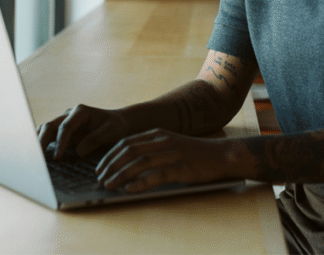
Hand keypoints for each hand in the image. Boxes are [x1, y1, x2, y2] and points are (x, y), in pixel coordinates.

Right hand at [37, 104, 131, 159]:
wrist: (118, 124)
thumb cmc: (116, 126)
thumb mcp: (111, 131)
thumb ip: (96, 139)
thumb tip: (78, 151)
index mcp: (81, 112)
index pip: (65, 126)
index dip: (60, 142)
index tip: (57, 157)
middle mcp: (69, 114)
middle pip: (50, 126)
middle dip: (42, 141)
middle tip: (37, 157)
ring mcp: (64, 122)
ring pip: (45, 129)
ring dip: (38, 142)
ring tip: (33, 157)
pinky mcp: (62, 131)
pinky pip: (48, 136)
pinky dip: (41, 144)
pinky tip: (37, 156)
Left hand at [95, 129, 235, 192]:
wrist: (222, 155)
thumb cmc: (195, 152)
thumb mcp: (171, 143)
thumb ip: (152, 148)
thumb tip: (128, 161)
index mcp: (158, 134)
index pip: (126, 142)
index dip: (110, 155)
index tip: (100, 167)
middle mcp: (163, 141)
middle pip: (129, 151)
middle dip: (111, 165)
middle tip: (100, 178)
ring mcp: (172, 154)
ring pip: (139, 162)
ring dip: (120, 174)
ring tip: (109, 185)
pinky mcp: (182, 168)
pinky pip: (157, 175)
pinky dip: (141, 182)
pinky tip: (129, 189)